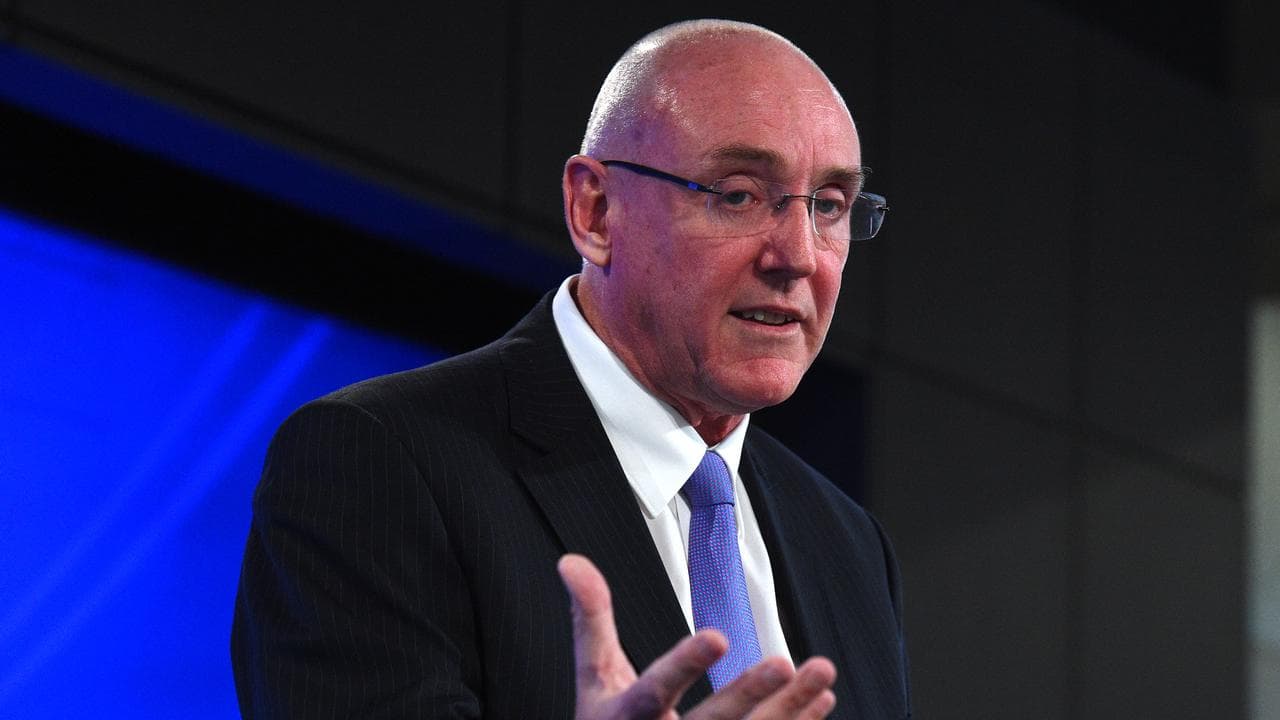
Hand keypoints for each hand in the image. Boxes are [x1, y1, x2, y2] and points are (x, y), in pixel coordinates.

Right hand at [558, 554, 836, 718]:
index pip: (654, 691)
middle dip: (749, 695)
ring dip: (791, 707)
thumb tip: (573, 562)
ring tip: (820, 673)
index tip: (716, 636)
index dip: (685, 665)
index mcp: (627, 719)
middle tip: (782, 663)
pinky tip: (820, 701)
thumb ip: (591, 620)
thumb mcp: (594, 678)